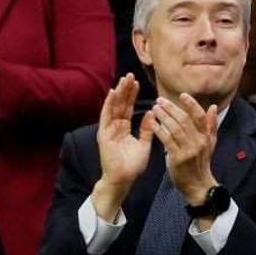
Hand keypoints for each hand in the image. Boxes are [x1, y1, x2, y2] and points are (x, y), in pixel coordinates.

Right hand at [92, 74, 154, 219]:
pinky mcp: (104, 134)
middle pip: (121, 104)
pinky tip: (113, 93)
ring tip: (124, 79)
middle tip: (130, 75)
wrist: (123, 179)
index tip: (137, 82)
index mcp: (124, 128)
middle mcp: (115, 127)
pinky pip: (106, 116)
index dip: (132, 95)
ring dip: (119, 93)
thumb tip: (151, 113)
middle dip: (125, 90)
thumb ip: (147, 128)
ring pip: (114, 107)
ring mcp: (108, 129)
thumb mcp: (144, 143)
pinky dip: (109, 104)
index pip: (128, 108)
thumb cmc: (133, 165)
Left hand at [151, 94, 218, 203]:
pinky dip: (159, 130)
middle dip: (171, 108)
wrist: (198, 185)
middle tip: (159, 100)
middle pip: (185, 120)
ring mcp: (189, 150)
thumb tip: (212, 106)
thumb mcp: (209, 143)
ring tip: (154, 108)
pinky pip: (167, 140)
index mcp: (206, 136)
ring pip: (175, 128)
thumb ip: (210, 124)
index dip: (191, 104)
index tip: (181, 95)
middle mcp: (199, 141)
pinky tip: (152, 123)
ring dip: (164, 116)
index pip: (200, 116)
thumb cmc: (200, 162)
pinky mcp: (178, 158)